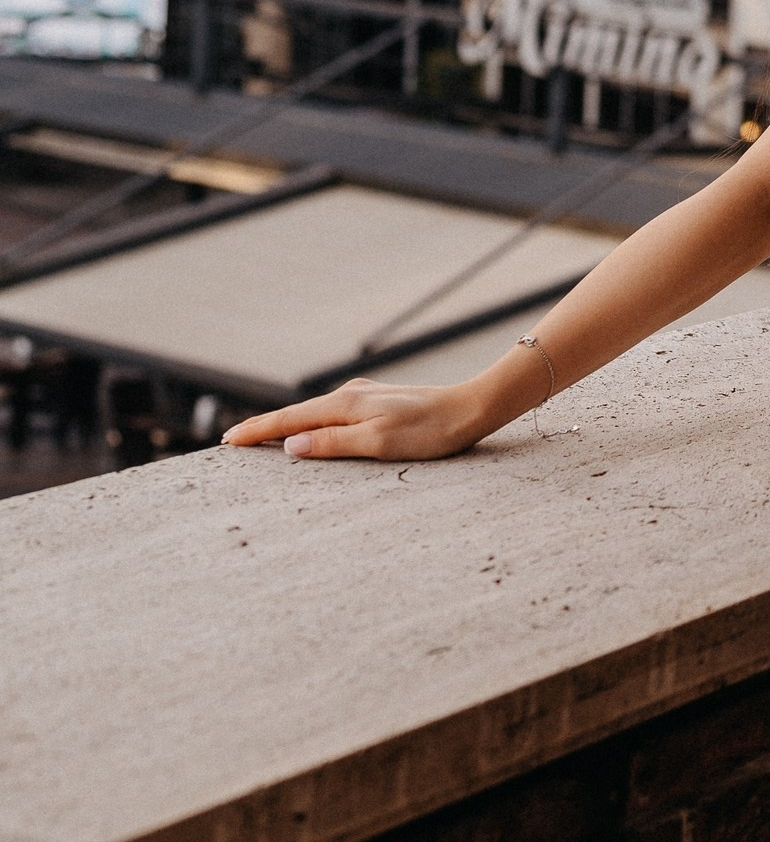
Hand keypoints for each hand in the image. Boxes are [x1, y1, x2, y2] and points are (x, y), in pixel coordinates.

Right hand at [221, 375, 488, 462]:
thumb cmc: (429, 432)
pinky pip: (331, 414)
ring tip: (261, 438)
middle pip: (296, 413)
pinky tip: (309, 429)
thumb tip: (289, 445)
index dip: (258, 431)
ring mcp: (364, 398)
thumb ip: (333, 443)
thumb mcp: (380, 444)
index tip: (228, 441)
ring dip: (285, 424)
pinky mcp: (377, 404)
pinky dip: (309, 422)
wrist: (470, 409)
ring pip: (313, 412)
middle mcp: (350, 396)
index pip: (289, 419)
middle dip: (264, 427)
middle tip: (233, 441)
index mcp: (346, 405)